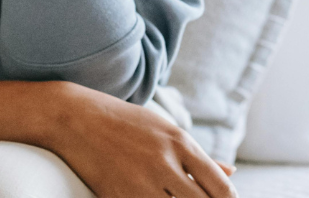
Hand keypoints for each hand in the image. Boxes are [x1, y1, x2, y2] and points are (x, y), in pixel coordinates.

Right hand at [47, 83, 238, 197]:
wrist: (77, 118)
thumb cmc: (125, 123)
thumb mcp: (165, 130)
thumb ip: (198, 157)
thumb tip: (232, 173)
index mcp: (180, 143)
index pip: (221, 188)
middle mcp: (164, 163)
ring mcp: (140, 183)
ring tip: (172, 196)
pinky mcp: (118, 197)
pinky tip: (150, 197)